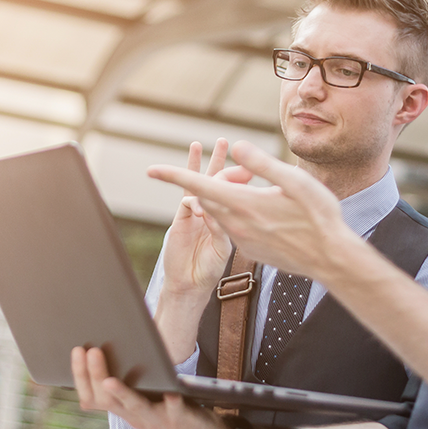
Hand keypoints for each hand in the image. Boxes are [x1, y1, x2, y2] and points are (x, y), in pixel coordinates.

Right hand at [71, 346, 235, 428]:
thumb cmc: (172, 413)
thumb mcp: (145, 402)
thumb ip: (131, 385)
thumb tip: (116, 347)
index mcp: (124, 410)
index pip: (92, 397)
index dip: (81, 376)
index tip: (77, 351)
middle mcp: (136, 417)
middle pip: (108, 400)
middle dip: (95, 375)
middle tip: (90, 351)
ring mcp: (157, 419)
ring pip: (134, 407)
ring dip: (122, 393)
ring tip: (110, 380)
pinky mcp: (180, 419)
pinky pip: (175, 411)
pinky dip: (172, 402)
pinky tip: (171, 392)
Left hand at [149, 141, 352, 281]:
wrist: (330, 259)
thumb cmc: (318, 217)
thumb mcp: (295, 181)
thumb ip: (262, 163)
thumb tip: (236, 147)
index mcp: (243, 204)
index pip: (198, 186)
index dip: (173, 176)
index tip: (152, 170)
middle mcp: (236, 224)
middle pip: (211, 196)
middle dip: (220, 179)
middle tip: (248, 174)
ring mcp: (242, 240)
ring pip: (221, 211)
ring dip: (229, 196)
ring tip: (261, 191)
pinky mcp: (249, 250)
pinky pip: (234, 226)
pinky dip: (240, 213)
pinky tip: (269, 213)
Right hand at [160, 139, 235, 297]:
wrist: (187, 285)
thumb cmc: (209, 270)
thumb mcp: (223, 247)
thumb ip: (224, 229)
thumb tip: (221, 210)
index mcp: (228, 217)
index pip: (233, 188)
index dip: (239, 175)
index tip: (248, 169)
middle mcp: (210, 212)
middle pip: (214, 179)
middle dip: (218, 160)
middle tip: (223, 142)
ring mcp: (193, 214)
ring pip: (197, 183)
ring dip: (198, 164)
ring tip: (198, 146)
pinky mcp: (179, 219)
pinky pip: (185, 198)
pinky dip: (190, 191)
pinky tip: (196, 194)